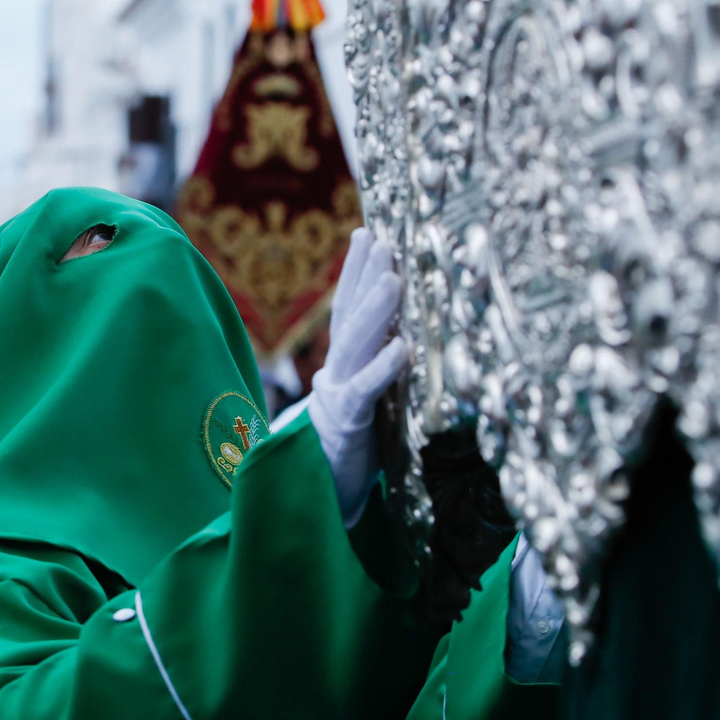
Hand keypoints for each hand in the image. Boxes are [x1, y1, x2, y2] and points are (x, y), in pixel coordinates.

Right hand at [309, 228, 407, 525]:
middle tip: (381, 240)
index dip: (354, 270)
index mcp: (342, 361)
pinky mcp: (351, 422)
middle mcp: (338, 370)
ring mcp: (341, 393)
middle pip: (350, 316)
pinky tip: (401, 346)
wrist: (318, 487)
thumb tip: (396, 331)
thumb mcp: (361, 394)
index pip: (347, 308)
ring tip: (392, 278)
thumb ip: (370, 364)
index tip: (366, 232)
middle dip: (364, 276)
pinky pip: (368, 390)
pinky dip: (383, 367)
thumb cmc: (349, 439)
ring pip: (356, 344)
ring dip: (374, 310)